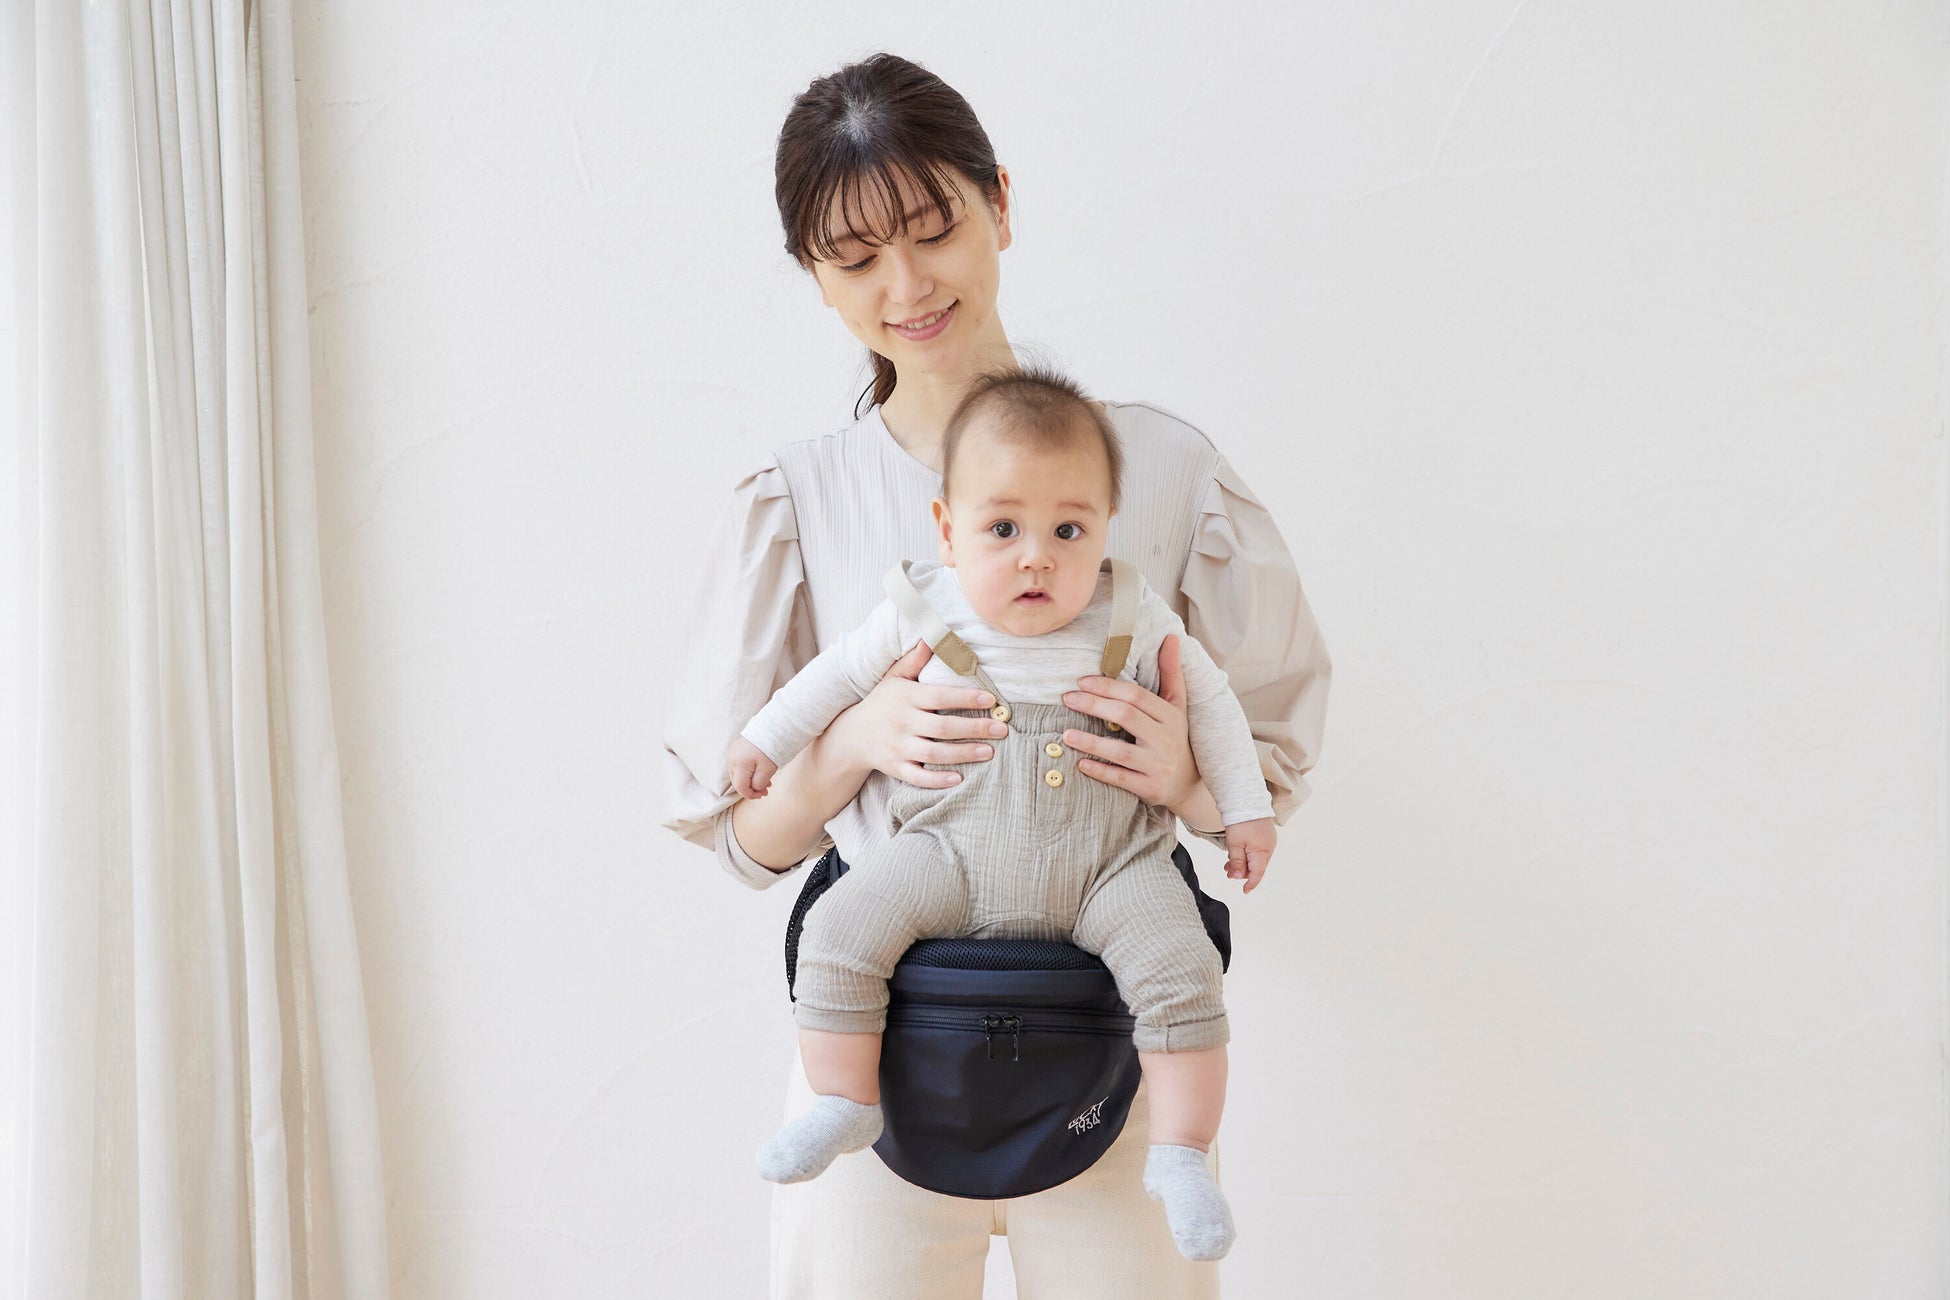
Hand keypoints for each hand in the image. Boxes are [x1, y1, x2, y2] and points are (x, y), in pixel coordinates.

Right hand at [727, 736, 778, 800]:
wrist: (771, 727)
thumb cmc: (770, 748)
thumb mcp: (767, 770)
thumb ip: (759, 783)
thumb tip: (754, 788)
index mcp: (738, 765)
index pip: (740, 787)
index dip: (751, 795)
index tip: (764, 794)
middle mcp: (731, 760)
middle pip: (737, 782)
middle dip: (751, 788)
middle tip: (766, 789)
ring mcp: (731, 754)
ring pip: (738, 774)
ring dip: (750, 780)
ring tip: (766, 780)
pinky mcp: (735, 749)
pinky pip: (739, 766)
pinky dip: (748, 771)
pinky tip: (759, 771)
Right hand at [826, 641, 1004, 789]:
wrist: (851, 736)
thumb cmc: (882, 702)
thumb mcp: (895, 677)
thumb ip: (916, 659)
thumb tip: (935, 635)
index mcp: (905, 697)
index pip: (939, 697)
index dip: (965, 698)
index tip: (990, 700)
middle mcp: (901, 723)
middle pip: (942, 728)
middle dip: (974, 729)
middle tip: (1001, 729)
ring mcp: (897, 747)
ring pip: (934, 754)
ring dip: (964, 754)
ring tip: (989, 751)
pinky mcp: (895, 768)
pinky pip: (918, 777)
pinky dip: (938, 780)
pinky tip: (959, 778)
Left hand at [1059, 633, 1200, 811]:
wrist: (1189, 786)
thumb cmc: (1176, 738)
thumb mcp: (1178, 706)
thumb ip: (1171, 672)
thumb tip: (1171, 637)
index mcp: (1172, 715)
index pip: (1137, 696)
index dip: (1108, 686)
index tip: (1082, 681)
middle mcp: (1167, 739)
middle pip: (1127, 717)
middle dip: (1094, 705)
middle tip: (1067, 699)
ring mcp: (1159, 765)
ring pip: (1122, 751)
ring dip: (1091, 741)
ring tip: (1066, 734)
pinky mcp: (1151, 789)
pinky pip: (1121, 779)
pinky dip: (1100, 771)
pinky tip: (1080, 763)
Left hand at [1223, 817, 1275, 892]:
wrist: (1246, 800)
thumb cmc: (1240, 821)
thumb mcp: (1234, 843)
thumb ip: (1237, 861)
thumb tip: (1237, 877)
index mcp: (1262, 851)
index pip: (1258, 873)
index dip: (1251, 883)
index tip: (1245, 891)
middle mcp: (1269, 848)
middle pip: (1256, 867)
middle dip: (1242, 871)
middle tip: (1228, 872)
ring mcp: (1268, 842)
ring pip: (1255, 859)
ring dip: (1243, 863)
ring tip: (1228, 865)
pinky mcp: (1265, 836)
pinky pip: (1256, 850)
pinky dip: (1247, 854)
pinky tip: (1236, 855)